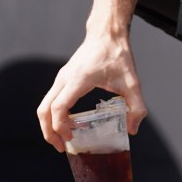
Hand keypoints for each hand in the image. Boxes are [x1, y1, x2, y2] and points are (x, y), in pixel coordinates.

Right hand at [37, 32, 146, 151]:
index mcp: (78, 80)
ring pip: (44, 105)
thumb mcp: (132, 82)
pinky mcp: (64, 77)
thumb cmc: (117, 54)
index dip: (60, 127)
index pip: (58, 108)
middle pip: (43, 110)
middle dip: (49, 132)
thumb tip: (133, 129)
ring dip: (49, 124)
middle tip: (61, 147)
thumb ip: (137, 106)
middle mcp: (65, 79)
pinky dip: (53, 114)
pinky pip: (51, 99)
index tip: (71, 138)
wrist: (108, 33)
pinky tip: (69, 122)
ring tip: (63, 139)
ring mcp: (62, 77)